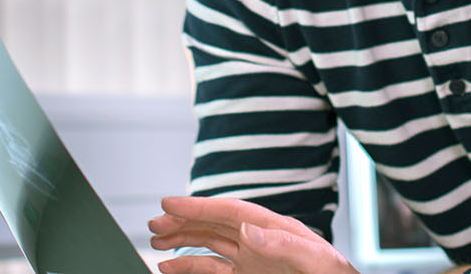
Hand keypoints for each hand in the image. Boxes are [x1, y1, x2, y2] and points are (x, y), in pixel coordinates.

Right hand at [147, 195, 358, 273]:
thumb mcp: (317, 261)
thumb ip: (284, 244)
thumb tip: (247, 228)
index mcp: (276, 229)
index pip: (231, 211)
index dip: (199, 206)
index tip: (169, 203)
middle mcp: (261, 242)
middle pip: (214, 224)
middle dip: (183, 221)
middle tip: (153, 222)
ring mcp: (253, 262)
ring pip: (209, 245)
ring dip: (181, 240)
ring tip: (156, 240)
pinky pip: (212, 270)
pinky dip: (188, 267)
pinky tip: (168, 268)